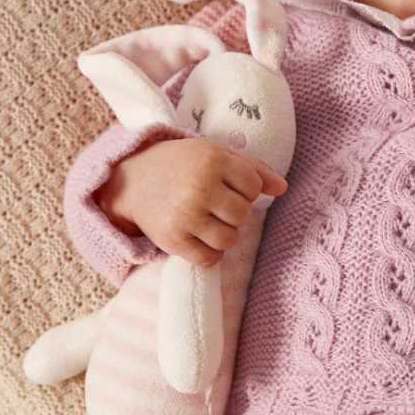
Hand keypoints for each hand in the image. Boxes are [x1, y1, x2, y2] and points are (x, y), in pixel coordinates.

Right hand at [95, 137, 286, 267]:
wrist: (131, 180)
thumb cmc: (182, 165)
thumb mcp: (216, 155)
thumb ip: (253, 169)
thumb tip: (283, 188)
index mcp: (213, 160)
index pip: (253, 186)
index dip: (245, 189)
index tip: (228, 186)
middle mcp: (200, 187)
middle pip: (243, 215)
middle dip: (233, 212)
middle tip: (214, 204)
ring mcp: (185, 215)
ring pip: (229, 239)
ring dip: (223, 234)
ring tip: (207, 221)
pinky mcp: (172, 239)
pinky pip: (209, 259)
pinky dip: (210, 254)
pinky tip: (200, 239)